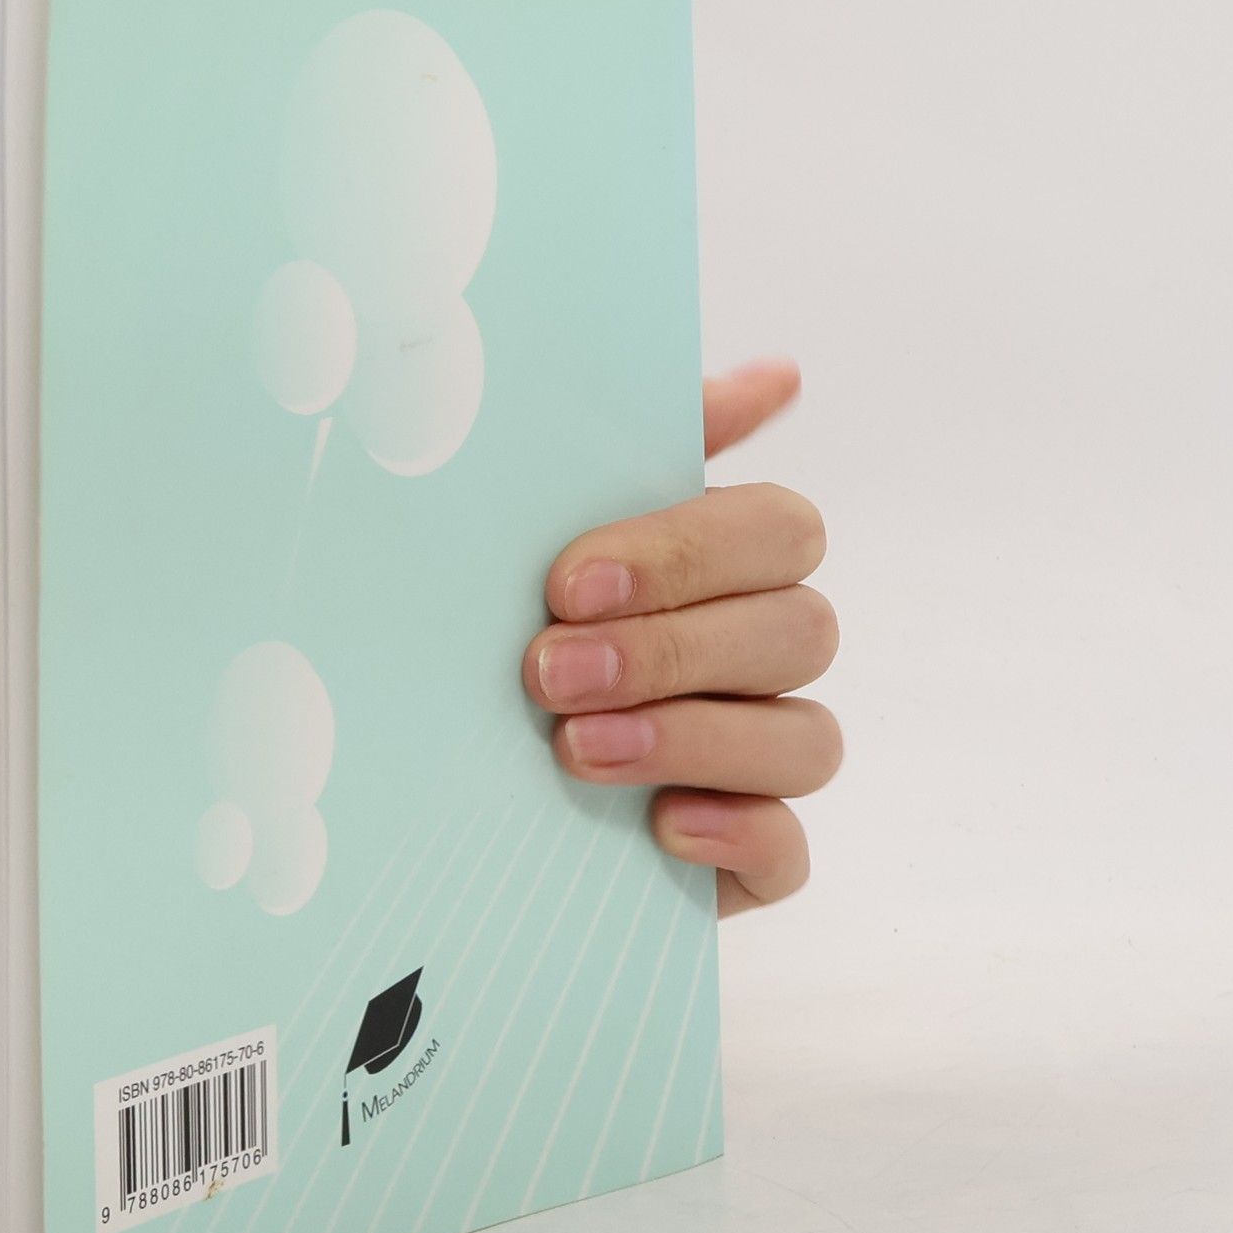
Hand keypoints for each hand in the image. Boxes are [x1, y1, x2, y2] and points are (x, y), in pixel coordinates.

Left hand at [522, 359, 839, 916]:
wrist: (424, 772)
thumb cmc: (492, 629)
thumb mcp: (534, 532)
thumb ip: (639, 446)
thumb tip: (781, 374)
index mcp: (721, 565)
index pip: (780, 529)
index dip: (686, 553)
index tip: (566, 582)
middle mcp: (759, 656)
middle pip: (802, 630)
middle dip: (672, 649)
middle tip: (547, 672)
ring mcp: (760, 761)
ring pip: (808, 740)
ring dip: (694, 736)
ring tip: (576, 749)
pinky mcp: (746, 858)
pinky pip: (789, 851)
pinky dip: (739, 836)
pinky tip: (662, 827)